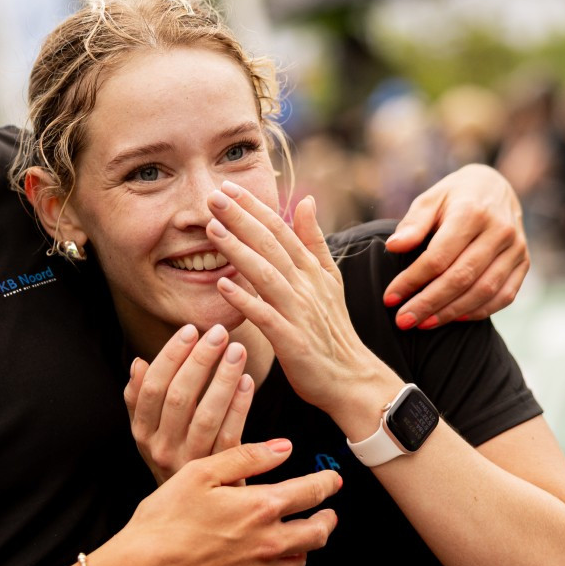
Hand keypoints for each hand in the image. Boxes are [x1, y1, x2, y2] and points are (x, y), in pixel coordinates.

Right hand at [97, 441, 340, 565]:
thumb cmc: (165, 519)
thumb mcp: (200, 473)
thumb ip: (246, 457)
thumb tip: (284, 448)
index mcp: (260, 508)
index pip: (311, 492)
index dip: (327, 483)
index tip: (333, 479)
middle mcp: (269, 544)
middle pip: (318, 533)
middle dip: (327, 519)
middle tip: (326, 513)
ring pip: (301, 563)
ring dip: (304, 548)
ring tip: (296, 538)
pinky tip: (270, 565)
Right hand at [124, 323, 253, 483]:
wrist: (189, 519)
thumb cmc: (175, 461)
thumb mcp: (149, 433)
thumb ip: (140, 399)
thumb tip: (138, 362)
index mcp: (142, 433)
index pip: (152, 387)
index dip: (170, 356)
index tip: (190, 330)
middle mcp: (160, 449)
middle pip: (179, 397)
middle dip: (200, 360)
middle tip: (219, 332)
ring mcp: (190, 464)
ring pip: (206, 415)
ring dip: (223, 379)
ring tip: (237, 351)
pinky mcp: (218, 475)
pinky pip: (230, 435)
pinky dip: (240, 406)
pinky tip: (248, 382)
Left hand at [205, 183, 400, 429]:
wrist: (351, 378)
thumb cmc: (333, 330)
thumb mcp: (330, 279)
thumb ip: (314, 240)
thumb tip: (306, 200)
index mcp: (311, 269)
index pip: (280, 230)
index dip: (254, 207)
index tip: (228, 187)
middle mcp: (305, 285)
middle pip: (271, 245)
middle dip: (241, 218)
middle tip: (213, 197)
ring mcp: (299, 312)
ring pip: (266, 274)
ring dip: (239, 251)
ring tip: (213, 230)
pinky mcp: (292, 340)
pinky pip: (265, 317)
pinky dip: (245, 300)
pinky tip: (222, 285)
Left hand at [381, 164, 529, 328]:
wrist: (495, 187)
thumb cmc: (454, 197)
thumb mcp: (430, 200)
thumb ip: (413, 224)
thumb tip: (394, 247)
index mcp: (472, 212)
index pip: (439, 256)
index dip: (412, 280)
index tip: (390, 298)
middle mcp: (499, 231)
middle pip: (461, 277)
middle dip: (429, 303)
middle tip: (403, 321)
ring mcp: (516, 248)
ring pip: (484, 291)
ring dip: (451, 312)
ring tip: (423, 323)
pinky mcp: (524, 262)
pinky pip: (504, 296)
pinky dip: (478, 311)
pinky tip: (453, 318)